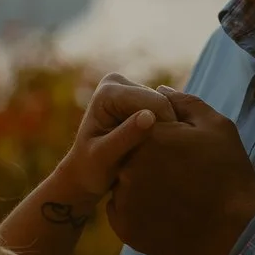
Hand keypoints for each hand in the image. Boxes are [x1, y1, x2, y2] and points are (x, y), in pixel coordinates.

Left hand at [30, 75, 174, 233]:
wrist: (86, 172)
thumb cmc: (92, 169)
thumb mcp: (104, 157)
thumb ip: (125, 137)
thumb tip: (150, 117)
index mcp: (108, 91)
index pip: (155, 103)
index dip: (166, 129)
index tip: (165, 156)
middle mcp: (118, 82)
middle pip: (163, 102)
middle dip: (167, 129)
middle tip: (163, 158)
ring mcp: (129, 87)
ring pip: (168, 107)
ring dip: (168, 131)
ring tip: (160, 155)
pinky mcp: (139, 97)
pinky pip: (165, 112)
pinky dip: (165, 131)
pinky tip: (159, 149)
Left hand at [106, 91, 254, 254]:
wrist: (236, 231)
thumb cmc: (230, 174)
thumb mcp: (217, 127)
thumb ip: (184, 103)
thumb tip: (160, 89)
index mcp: (149, 135)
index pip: (142, 128)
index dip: (164, 140)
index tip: (183, 154)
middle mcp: (129, 165)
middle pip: (131, 155)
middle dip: (151, 162)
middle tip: (180, 177)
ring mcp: (124, 198)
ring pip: (125, 184)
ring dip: (142, 186)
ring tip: (175, 196)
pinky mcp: (124, 227)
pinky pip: (122, 211)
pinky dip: (138, 211)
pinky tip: (166, 213)